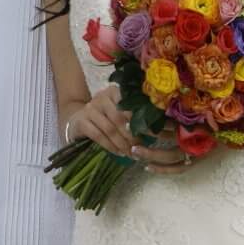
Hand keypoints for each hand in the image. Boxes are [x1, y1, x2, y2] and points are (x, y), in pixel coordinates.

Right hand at [65, 85, 186, 173]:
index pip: (132, 104)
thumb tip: (165, 126)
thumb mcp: (121, 111)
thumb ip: (137, 114)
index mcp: (116, 91)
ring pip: (110, 128)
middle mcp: (102, 96)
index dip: (145, 120)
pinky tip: (118, 153)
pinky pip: (98, 135)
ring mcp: (90, 108)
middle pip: (121, 117)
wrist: (78, 119)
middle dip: (133, 134)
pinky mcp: (82, 121)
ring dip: (122, 143)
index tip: (157, 134)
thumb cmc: (106, 117)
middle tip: (142, 147)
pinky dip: (110, 146)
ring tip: (131, 153)